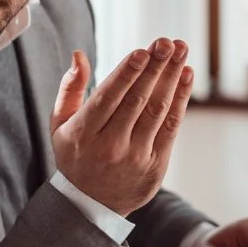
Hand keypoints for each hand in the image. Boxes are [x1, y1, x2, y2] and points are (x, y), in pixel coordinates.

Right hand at [50, 39, 195, 216]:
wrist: (91, 204)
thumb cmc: (76, 154)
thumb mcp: (60, 125)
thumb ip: (70, 89)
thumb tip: (79, 55)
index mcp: (82, 133)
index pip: (107, 99)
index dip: (126, 74)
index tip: (142, 51)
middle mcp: (109, 146)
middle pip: (137, 101)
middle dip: (155, 68)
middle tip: (167, 42)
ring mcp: (135, 156)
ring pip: (157, 110)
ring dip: (172, 77)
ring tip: (181, 49)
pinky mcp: (156, 163)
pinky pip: (171, 126)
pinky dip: (181, 99)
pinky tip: (187, 75)